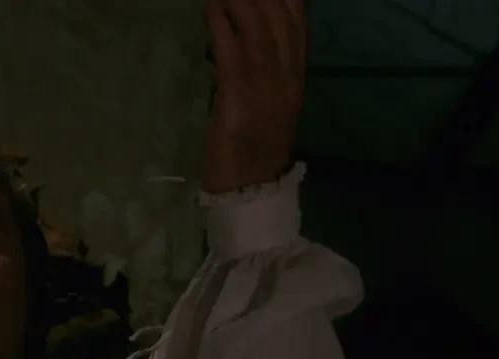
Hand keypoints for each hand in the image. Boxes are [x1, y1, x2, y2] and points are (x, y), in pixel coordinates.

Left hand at [201, 0, 305, 193]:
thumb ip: (263, 71)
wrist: (249, 190)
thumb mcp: (266, 104)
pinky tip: (211, 8)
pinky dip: (222, 27)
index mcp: (294, 79)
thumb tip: (248, 34)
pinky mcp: (240, 102)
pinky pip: (234, 55)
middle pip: (280, 18)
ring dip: (240, 0)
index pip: (298, 23)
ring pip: (259, 29)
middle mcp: (287, 78)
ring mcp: (267, 90)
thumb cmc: (250, 149)